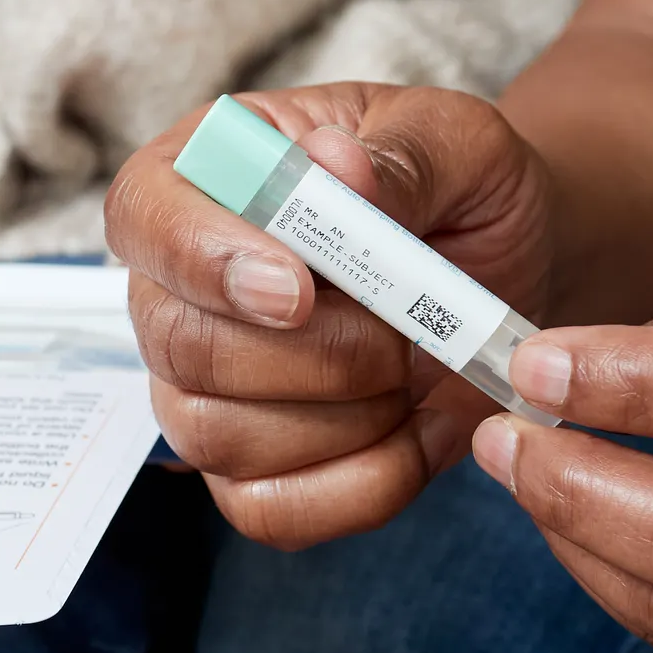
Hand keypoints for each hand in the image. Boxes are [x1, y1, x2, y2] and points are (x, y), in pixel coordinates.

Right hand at [105, 83, 557, 548]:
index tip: (299, 288)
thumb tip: (337, 169)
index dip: (204, 258)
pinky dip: (358, 485)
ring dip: (344, 418)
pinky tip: (412, 432)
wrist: (509, 271)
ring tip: (413, 370)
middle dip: (313, 355)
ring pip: (216, 436)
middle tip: (404, 332)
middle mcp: (180, 286)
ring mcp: (201, 386)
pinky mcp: (248, 469)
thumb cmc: (463, 192)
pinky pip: (267, 510)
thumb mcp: (460, 142)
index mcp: (205, 175)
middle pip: (177, 342)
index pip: (143, 214)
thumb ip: (402, 155)